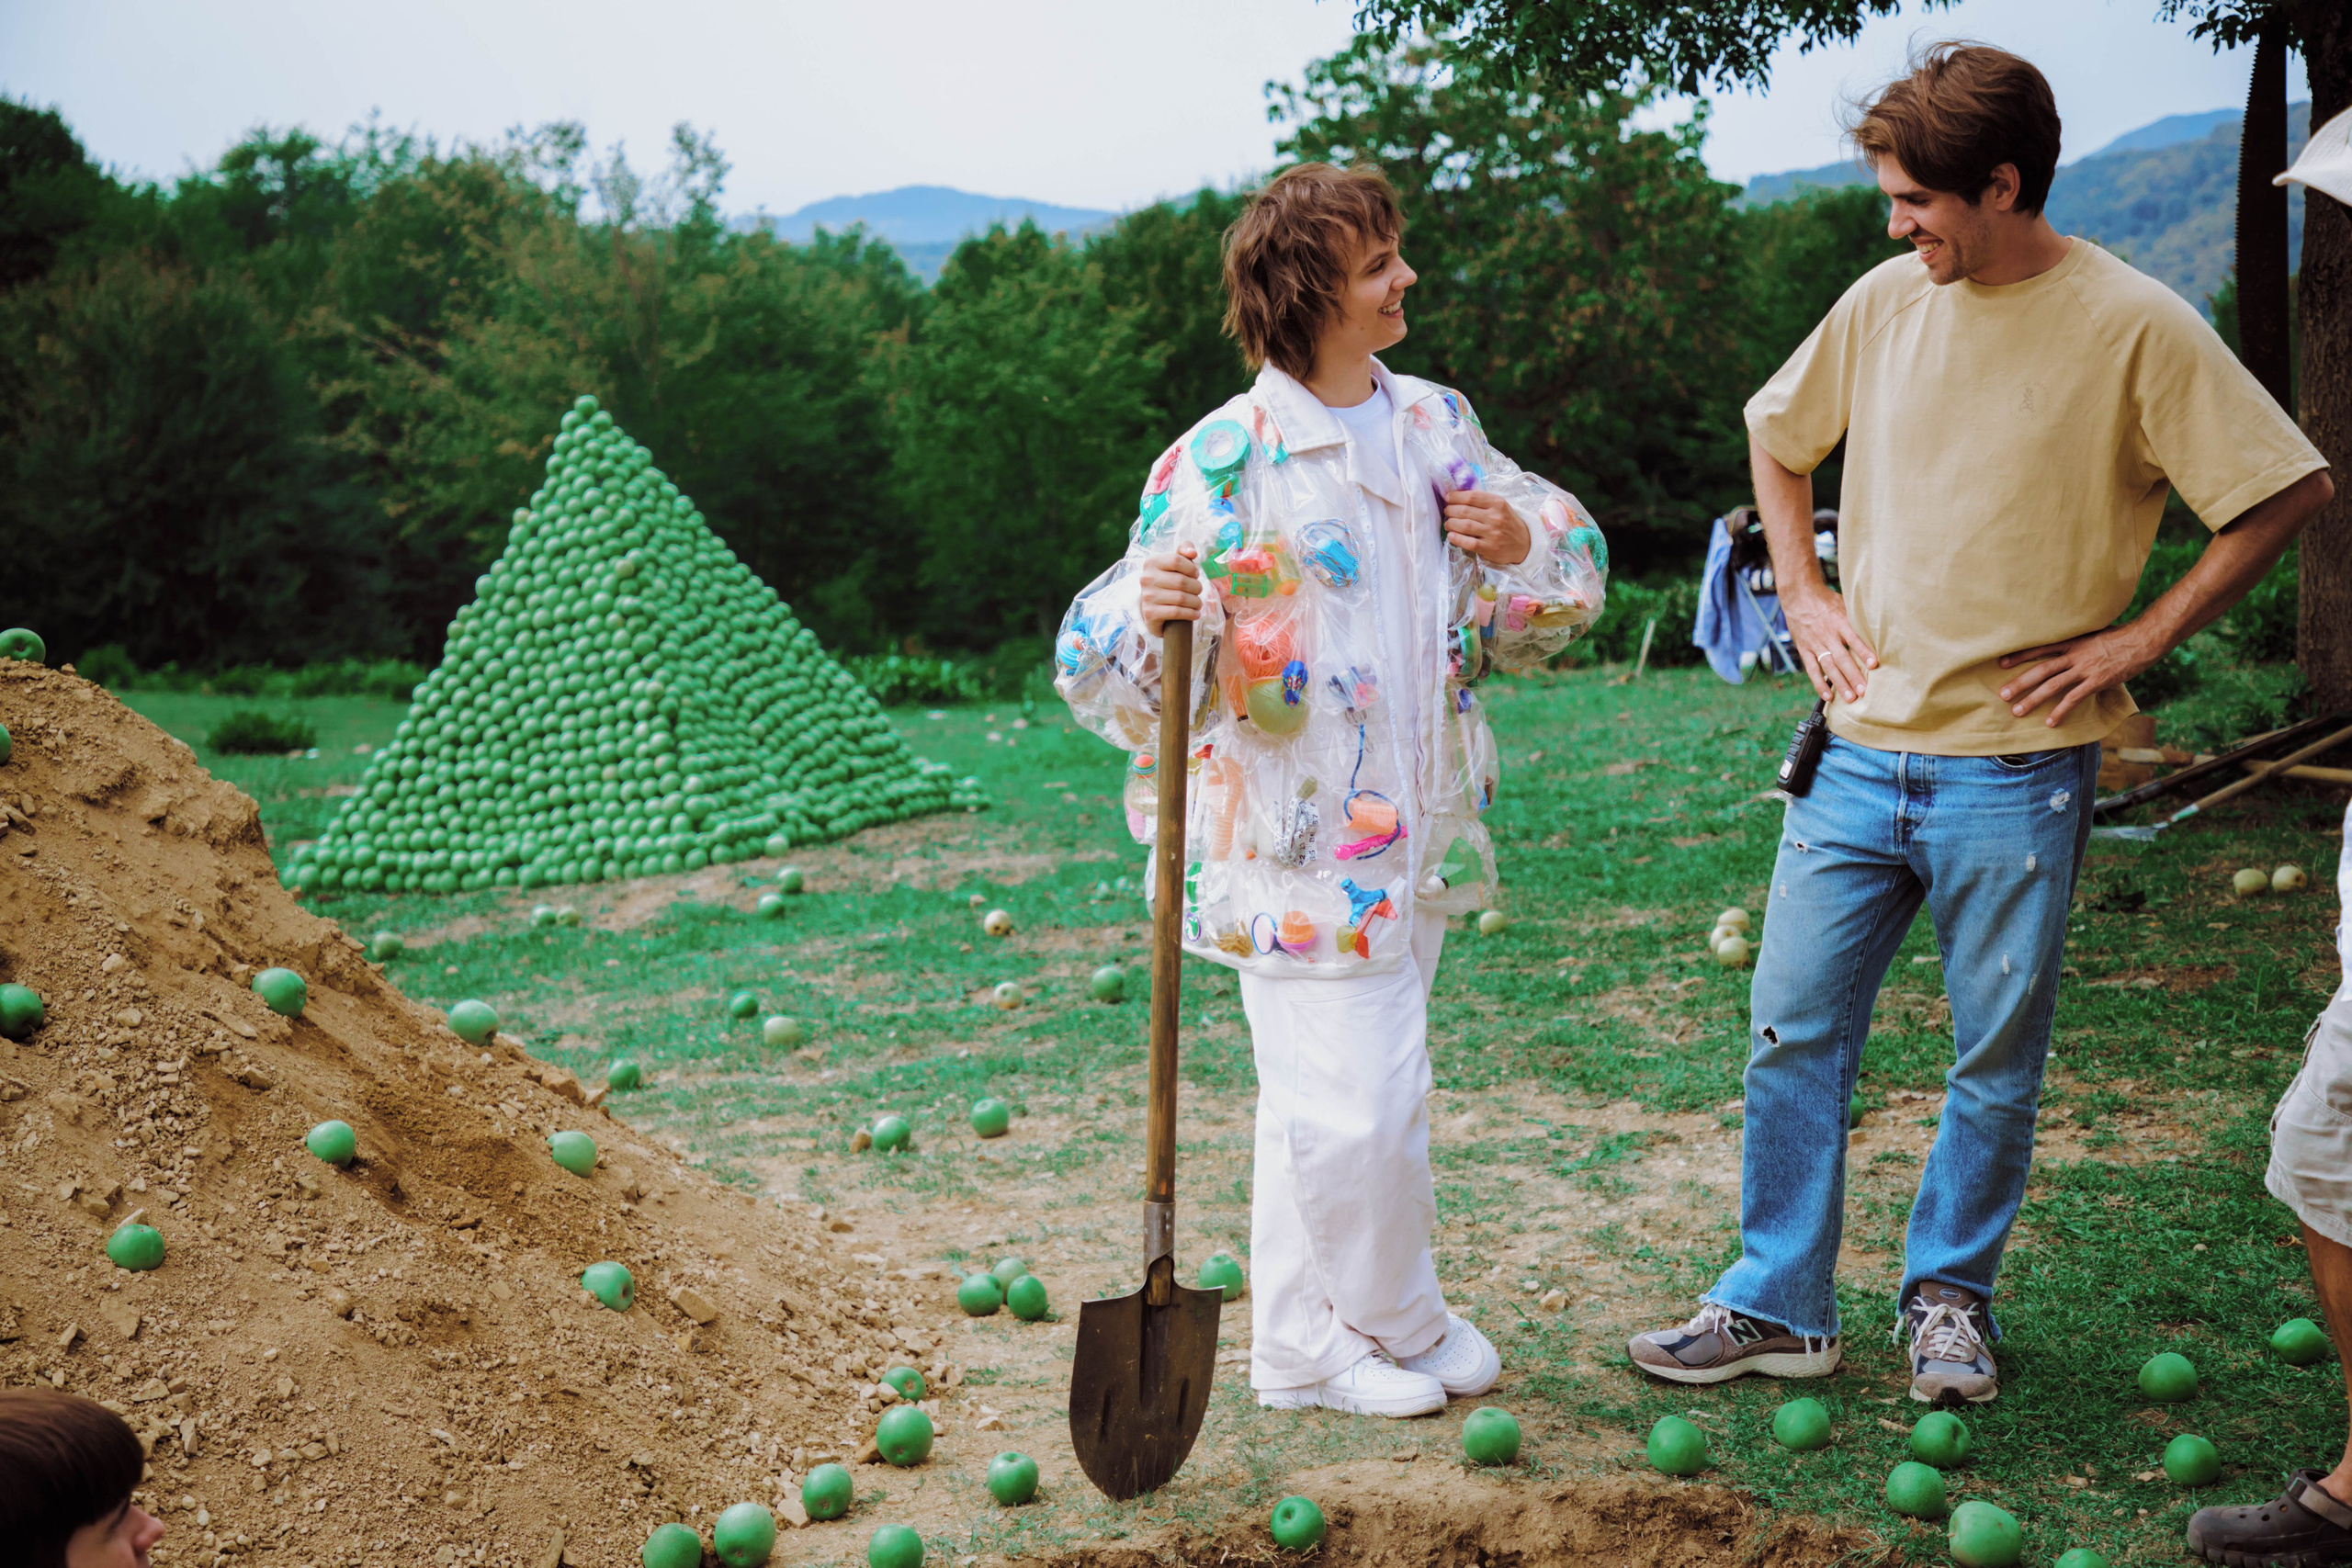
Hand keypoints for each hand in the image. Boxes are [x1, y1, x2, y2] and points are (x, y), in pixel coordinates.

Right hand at [1139, 545, 1201, 635]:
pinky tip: (1195, 613)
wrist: (1153, 609)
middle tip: (1198, 591)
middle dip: (1196, 587)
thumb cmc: (1168, 582)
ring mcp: (1147, 596)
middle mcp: (1146, 578)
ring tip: (1198, 603)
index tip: (1195, 575)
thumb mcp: (1173, 565)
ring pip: (1181, 598)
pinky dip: (1190, 613)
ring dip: (1196, 602)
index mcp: (1151, 563)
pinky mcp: (1150, 613)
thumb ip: (1183, 552)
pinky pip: (1176, 612)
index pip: (1177, 560)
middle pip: (1181, 581)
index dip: (1191, 568)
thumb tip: (1192, 552)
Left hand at [1443, 490, 1530, 565]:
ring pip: (1464, 525)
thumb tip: (1458, 496)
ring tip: (1448, 524)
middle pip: (1464, 510)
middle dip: (1450, 510)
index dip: (1456, 496)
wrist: (1525, 543)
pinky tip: (1452, 536)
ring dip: (1451, 524)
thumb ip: (1483, 502)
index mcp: (1498, 503)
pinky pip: (1468, 542)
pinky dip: (1457, 538)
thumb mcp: (1500, 507)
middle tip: (1447, 512)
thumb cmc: (1508, 523)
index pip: (1472, 496)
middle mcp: (1495, 517)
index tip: (1448, 498)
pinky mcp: (1490, 548)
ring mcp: (1493, 533)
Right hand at [1781, 581, 1876, 703]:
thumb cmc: (1826, 601)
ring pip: (1828, 666)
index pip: (1853, 639)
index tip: (1874, 664)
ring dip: (1839, 683)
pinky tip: (1828, 696)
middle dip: (1853, 676)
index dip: (1863, 652)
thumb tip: (1879, 628)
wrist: (1799, 596)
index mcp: (1839, 622)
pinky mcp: (1804, 649)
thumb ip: (1858, 619)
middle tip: (1864, 691)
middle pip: (1841, 658)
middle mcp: (1827, 635)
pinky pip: (1812, 669)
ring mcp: (1815, 644)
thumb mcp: (1845, 604)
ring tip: (1850, 697)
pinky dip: (1819, 684)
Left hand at [1997, 625, 2157, 725]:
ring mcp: (2085, 669)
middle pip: (2041, 670)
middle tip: (2002, 695)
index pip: (2040, 648)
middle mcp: (2074, 655)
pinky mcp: (2097, 681)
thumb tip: (2068, 647)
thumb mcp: (2094, 634)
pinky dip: (2060, 711)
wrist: (2143, 639)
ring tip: (2017, 711)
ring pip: (2052, 686)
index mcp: (2072, 642)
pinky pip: (2074, 698)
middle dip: (2020, 683)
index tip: (2001, 664)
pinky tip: (2050, 722)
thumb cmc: (2121, 636)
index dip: (2019, 656)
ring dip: (2033, 699)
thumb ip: (2078, 642)